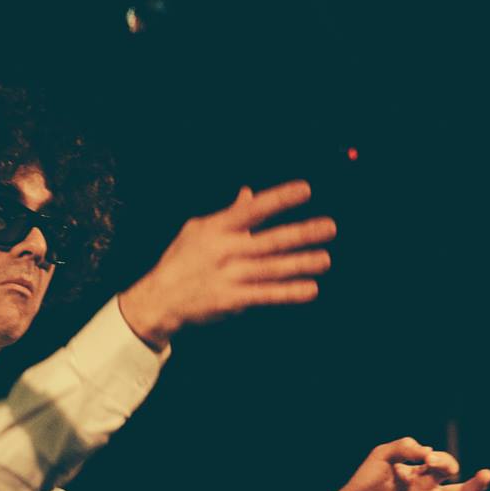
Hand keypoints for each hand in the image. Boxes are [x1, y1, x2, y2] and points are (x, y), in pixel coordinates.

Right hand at [117, 181, 335, 347]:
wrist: (160, 298)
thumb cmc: (182, 260)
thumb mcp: (200, 230)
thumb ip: (230, 213)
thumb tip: (249, 193)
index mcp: (218, 227)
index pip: (254, 209)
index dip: (280, 198)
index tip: (306, 190)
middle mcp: (225, 250)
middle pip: (270, 240)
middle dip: (302, 234)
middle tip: (330, 227)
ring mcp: (229, 276)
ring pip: (272, 268)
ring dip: (301, 263)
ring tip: (326, 259)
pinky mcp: (232, 300)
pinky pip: (266, 295)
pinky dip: (289, 292)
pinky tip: (310, 289)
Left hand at [333, 438, 489, 490]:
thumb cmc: (365, 481)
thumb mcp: (382, 454)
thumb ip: (405, 446)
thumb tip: (428, 451)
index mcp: (423, 473)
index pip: (445, 465)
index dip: (443, 460)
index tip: (427, 460)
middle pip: (461, 488)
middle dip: (477, 482)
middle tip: (488, 475)